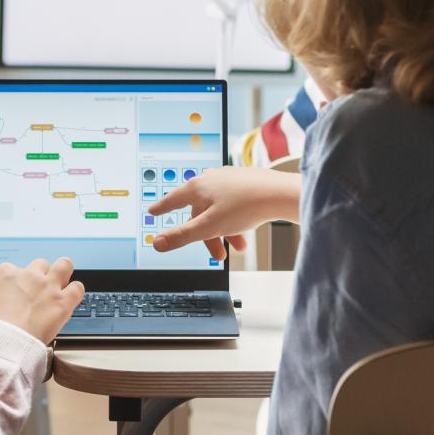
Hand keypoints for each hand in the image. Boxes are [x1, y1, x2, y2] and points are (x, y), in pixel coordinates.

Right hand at [0, 257, 83, 342]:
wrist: (3, 341)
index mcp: (7, 273)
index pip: (14, 270)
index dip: (17, 282)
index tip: (16, 293)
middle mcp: (29, 275)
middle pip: (40, 265)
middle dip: (40, 275)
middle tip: (38, 290)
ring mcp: (48, 287)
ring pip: (64, 266)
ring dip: (64, 271)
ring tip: (63, 279)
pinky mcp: (63, 302)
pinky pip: (77, 288)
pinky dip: (76, 291)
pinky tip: (71, 297)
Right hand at [147, 167, 301, 259]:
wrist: (280, 194)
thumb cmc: (246, 206)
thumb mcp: (209, 227)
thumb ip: (182, 236)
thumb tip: (157, 243)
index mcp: (198, 187)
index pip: (173, 199)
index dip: (162, 208)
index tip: (153, 211)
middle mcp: (211, 179)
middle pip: (199, 211)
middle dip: (207, 236)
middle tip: (217, 255)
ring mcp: (229, 179)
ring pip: (218, 210)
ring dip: (225, 232)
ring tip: (237, 248)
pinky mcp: (245, 182)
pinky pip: (233, 205)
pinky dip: (235, 222)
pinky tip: (245, 233)